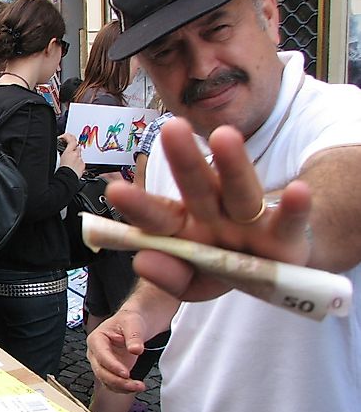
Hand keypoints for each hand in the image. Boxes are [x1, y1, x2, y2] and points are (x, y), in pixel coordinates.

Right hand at [58, 133, 84, 177]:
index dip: (67, 136)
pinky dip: (77, 162)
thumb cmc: (61, 172)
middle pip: (76, 146)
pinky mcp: (83, 166)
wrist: (66, 180)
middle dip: (72, 147)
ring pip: (79, 154)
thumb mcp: (57, 159)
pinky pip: (81, 161)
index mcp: (69, 152)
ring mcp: (80, 160)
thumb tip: (58, 151)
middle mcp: (76, 155)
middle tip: (67, 148)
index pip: (71, 139)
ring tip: (69, 160)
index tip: (64, 137)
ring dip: (75, 155)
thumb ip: (59, 153)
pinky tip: (73, 166)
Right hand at [86, 309, 147, 393]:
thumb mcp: (132, 323)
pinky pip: (113, 384)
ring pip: (106, 381)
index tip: (126, 373)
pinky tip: (136, 386)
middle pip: (101, 372)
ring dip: (122, 387)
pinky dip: (124, 388)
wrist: (134, 326)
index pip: (101, 356)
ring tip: (139, 386)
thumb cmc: (129, 321)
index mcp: (96, 339)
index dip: (112, 366)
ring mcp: (102, 364)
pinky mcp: (111, 371)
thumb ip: (134, 336)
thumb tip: (135, 349)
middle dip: (118, 381)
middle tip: (134, 385)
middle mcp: (95, 353)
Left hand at [106, 118, 311, 302]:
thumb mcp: (192, 282)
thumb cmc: (224, 268)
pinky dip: (293, 208)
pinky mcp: (286, 236)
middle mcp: (215, 215)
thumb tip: (142, 260)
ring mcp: (250, 222)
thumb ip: (168, 275)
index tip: (115, 191)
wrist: (275, 271)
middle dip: (184, 161)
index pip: (158, 215)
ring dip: (232, 165)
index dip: (138, 205)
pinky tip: (297, 191)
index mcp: (185, 226)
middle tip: (171, 129)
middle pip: (198, 187)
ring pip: (240, 191)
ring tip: (224, 136)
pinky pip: (288, 221)